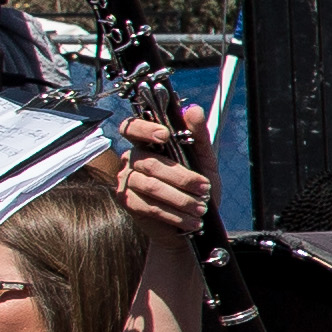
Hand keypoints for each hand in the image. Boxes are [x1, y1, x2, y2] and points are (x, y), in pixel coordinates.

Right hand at [112, 105, 215, 240]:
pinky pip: (149, 206)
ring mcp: (125, 180)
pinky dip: (174, 214)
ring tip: (201, 208)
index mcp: (147, 143)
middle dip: (183, 178)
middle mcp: (131, 158)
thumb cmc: (196, 187)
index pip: (132, 128)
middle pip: (151, 163)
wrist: (191, 222)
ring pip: (151, 186)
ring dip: (181, 199)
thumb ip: (198, 134)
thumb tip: (193, 109)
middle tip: (205, 189)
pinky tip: (191, 221)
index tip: (165, 135)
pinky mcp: (126, 201)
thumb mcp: (204, 160)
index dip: (145, 129)